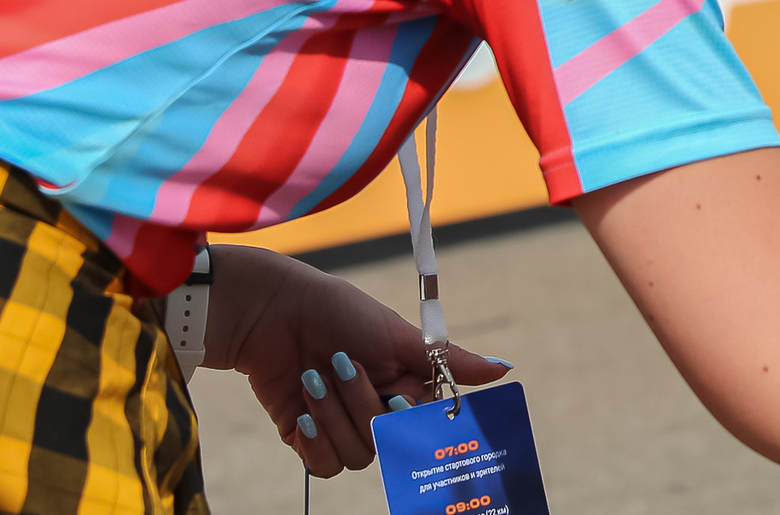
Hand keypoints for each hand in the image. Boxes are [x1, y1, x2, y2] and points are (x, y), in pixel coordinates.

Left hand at [204, 245, 510, 476]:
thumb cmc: (340, 313)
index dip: (407, 417)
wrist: (274, 313)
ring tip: (314, 376)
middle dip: (360, 403)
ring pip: (355, 455)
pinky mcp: (306, 437)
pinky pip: (322, 466)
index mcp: (404, 386)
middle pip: (385, 441)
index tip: (394, 398)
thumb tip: (506, 369)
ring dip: (332, 415)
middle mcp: (376, 409)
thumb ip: (451, 360)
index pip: (422, 423)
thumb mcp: (400, 337)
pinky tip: (304, 411)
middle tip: (341, 362)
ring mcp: (341, 425)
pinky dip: (315, 441)